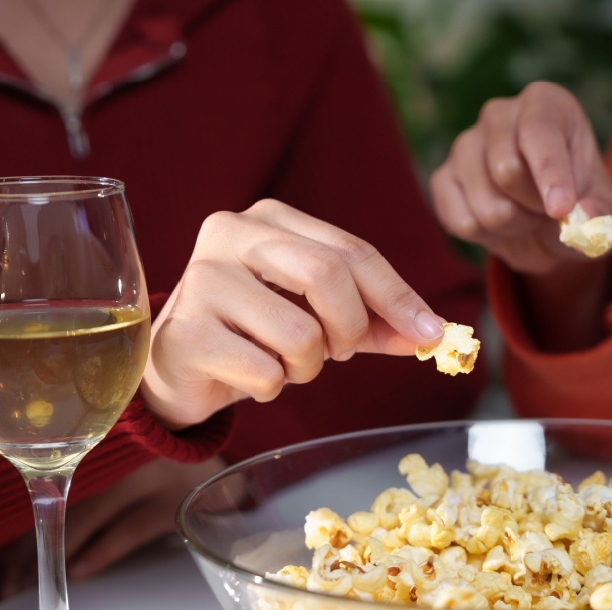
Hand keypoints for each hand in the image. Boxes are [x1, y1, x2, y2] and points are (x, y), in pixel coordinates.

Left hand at [0, 457, 226, 596]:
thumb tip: (25, 526)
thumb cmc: (168, 469)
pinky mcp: (173, 500)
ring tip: (26, 587)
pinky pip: (126, 530)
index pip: (41, 481)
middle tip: (1, 583)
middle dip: (23, 548)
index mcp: (102, 440)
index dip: (8, 519)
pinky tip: (76, 572)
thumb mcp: (122, 462)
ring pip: (84, 518)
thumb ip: (82, 474)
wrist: (231, 469)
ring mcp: (147, 475)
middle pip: (56, 503)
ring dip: (51, 557)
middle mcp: (121, 452)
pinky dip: (98, 553)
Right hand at [139, 199, 447, 428]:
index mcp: (270, 219)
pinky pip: (265, 372)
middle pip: (327, 276)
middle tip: (341, 353)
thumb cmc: (254, 334)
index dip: (397, 296)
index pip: (351, 252)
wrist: (178, 367)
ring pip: (300, 334)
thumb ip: (373, 322)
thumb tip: (433, 334)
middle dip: (351, 328)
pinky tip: (245, 377)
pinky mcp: (187, 332)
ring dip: (306, 367)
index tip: (431, 333)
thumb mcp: (318, 318)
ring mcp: (203, 280)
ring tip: (280, 364)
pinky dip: (269, 388)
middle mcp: (231, 234)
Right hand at [430, 81, 611, 275]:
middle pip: (506, 169)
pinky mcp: (443, 179)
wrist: (549, 225)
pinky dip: (487, 238)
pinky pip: (461, 221)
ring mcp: (464, 145)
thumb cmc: (581, 204)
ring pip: (485, 204)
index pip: (538, 131)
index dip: (549, 173)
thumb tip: (580, 218)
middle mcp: (499, 114)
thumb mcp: (607, 213)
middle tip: (549, 210)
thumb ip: (601, 216)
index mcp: (545, 103)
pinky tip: (500, 223)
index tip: (561, 209)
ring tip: (526, 215)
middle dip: (533, 207)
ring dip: (513, 225)